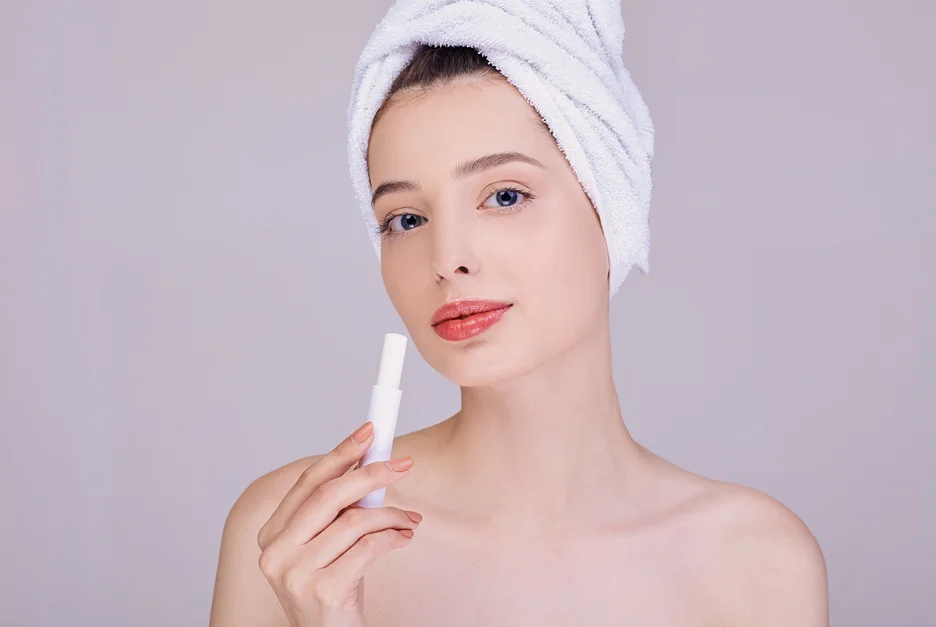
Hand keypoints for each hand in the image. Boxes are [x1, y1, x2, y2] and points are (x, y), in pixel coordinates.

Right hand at [257, 421, 421, 626]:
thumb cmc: (332, 589)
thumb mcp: (326, 546)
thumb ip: (336, 511)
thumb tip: (371, 464)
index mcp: (271, 535)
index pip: (308, 482)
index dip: (340, 453)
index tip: (369, 433)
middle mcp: (275, 553)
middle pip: (329, 495)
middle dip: (371, 473)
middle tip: (403, 464)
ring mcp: (295, 574)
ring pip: (354, 521)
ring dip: (391, 515)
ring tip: (409, 520)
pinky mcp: (323, 591)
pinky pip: (369, 547)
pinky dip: (393, 537)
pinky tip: (404, 538)